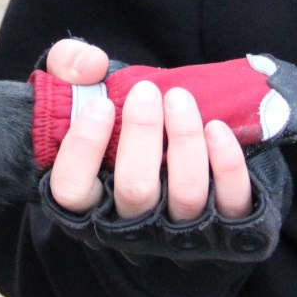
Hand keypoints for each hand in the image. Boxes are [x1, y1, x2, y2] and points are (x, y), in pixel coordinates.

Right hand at [43, 38, 251, 222]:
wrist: (160, 156)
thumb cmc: (111, 126)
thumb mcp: (76, 92)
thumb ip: (67, 67)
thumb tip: (91, 65)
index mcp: (87, 202)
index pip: (72, 190)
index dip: (83, 148)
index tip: (101, 105)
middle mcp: (129, 224)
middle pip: (135, 190)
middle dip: (142, 133)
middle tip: (146, 92)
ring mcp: (176, 231)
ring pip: (184, 195)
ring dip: (185, 140)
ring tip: (180, 99)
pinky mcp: (222, 228)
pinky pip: (229, 203)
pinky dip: (227, 166)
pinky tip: (216, 129)